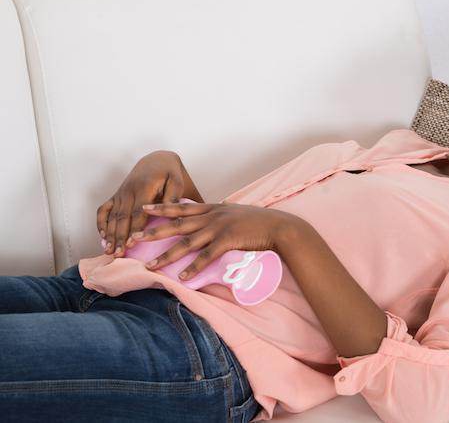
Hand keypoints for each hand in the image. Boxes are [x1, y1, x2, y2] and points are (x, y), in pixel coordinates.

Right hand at [97, 151, 189, 257]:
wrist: (156, 160)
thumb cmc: (169, 174)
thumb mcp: (176, 181)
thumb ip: (173, 197)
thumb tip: (173, 216)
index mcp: (144, 188)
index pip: (138, 212)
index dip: (134, 228)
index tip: (131, 244)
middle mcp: (129, 191)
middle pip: (122, 217)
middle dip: (118, 236)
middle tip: (117, 254)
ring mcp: (120, 193)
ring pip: (112, 216)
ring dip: (109, 234)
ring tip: (108, 251)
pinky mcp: (116, 196)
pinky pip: (104, 209)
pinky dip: (101, 222)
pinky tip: (102, 236)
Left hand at [134, 202, 300, 279]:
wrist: (279, 226)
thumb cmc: (259, 221)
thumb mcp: (236, 212)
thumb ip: (222, 213)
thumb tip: (214, 211)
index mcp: (213, 208)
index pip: (182, 207)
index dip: (161, 208)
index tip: (143, 209)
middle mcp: (212, 216)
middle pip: (177, 224)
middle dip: (153, 232)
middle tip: (133, 239)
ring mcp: (219, 228)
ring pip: (187, 243)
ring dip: (166, 255)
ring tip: (150, 265)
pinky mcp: (228, 241)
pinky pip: (206, 257)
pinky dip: (194, 268)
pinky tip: (182, 277)